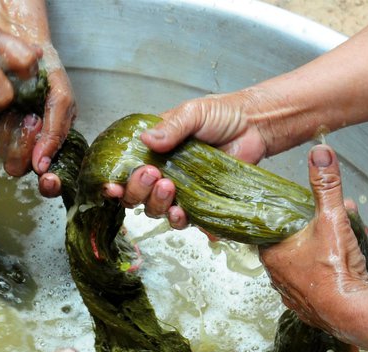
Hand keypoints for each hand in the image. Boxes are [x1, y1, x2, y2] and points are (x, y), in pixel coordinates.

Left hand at [0, 57, 76, 192]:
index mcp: (49, 145)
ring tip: (15, 107)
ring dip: (7, 130)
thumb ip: (58, 127)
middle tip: (29, 120)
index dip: (49, 184)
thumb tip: (41, 165)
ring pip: (0, 153)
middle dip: (23, 144)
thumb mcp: (60, 94)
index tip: (43, 172)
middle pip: (20, 167)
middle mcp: (24, 147)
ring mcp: (1, 139)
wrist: (13, 42)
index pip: (50, 181)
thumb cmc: (43, 70)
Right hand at [107, 89, 273, 226]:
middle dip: (137, 190)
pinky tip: (182, 211)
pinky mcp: (198, 204)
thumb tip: (147, 139)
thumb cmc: (221, 116)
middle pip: (134, 196)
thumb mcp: (192, 113)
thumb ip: (170, 126)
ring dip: (157, 204)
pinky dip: (180, 220)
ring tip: (169, 187)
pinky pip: (184, 221)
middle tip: (152, 174)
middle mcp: (159, 174)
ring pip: (155, 210)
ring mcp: (178, 191)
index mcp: (150, 152)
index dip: (114, 183)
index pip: (123, 172)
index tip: (113, 186)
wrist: (254, 127)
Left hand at [259, 144, 367, 348]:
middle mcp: (276, 274)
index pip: (268, 228)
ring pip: (304, 262)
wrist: (351, 312)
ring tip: (348, 238)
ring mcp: (291, 292)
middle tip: (336, 217)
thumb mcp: (331, 218)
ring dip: (324, 248)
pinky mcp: (308, 306)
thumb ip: (325, 186)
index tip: (301, 209)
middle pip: (291, 243)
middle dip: (315, 227)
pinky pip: (314, 283)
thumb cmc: (335, 269)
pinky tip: (344, 265)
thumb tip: (319, 155)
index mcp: (271, 253)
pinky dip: (328, 271)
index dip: (288, 215)